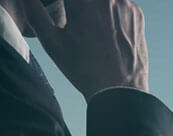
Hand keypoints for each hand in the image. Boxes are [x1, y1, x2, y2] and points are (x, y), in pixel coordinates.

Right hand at [18, 0, 149, 96]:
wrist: (120, 89)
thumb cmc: (83, 68)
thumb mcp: (51, 41)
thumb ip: (34, 12)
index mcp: (84, 2)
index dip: (63, 4)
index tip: (65, 15)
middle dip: (76, 5)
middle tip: (74, 23)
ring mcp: (126, 4)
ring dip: (92, 6)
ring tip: (88, 28)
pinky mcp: (137, 13)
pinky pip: (119, 2)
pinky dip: (109, 9)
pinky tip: (103, 29)